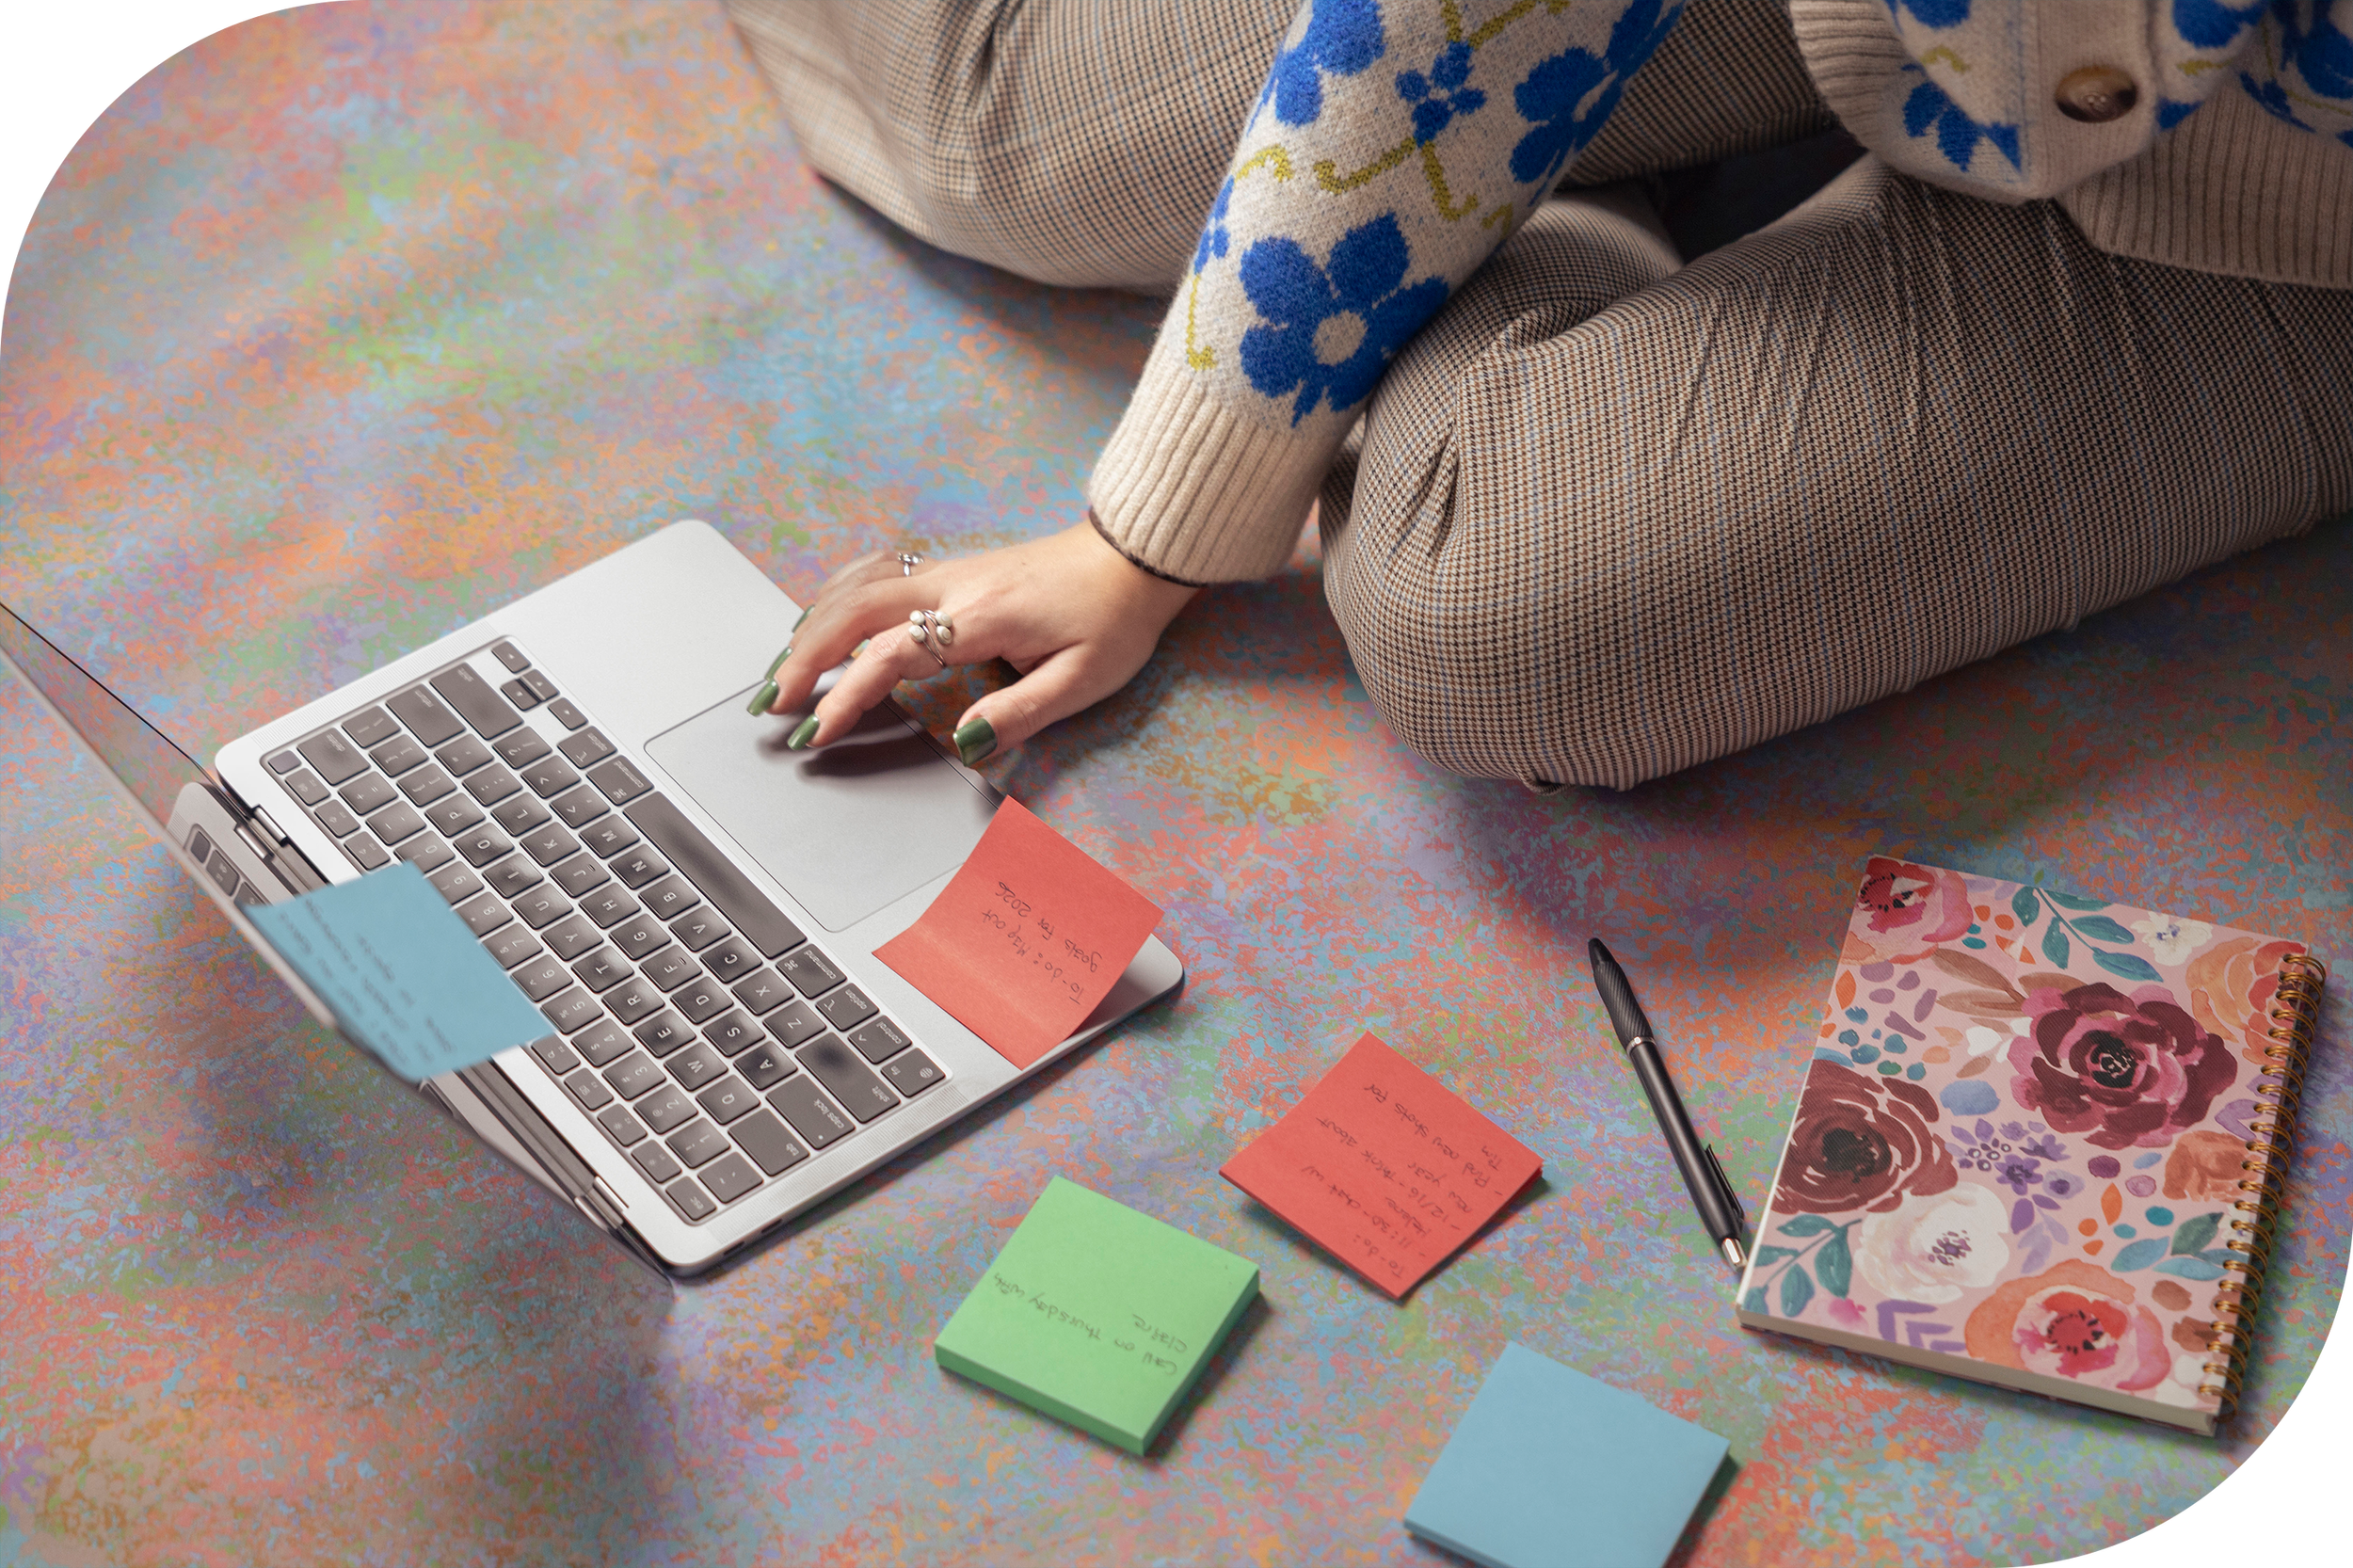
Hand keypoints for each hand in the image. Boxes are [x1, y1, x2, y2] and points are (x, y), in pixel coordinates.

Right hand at [756, 520, 1198, 763]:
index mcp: (982, 615)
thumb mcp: (1082, 679)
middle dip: (803, 659)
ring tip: (781, 670)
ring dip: (810, 626)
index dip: (847, 695)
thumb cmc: (1113, 619)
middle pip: (852, 611)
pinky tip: (817, 617)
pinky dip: (835, 595)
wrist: (1132, 556)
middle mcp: (953, 583)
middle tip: (771, 704)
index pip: (892, 654)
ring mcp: (947, 569)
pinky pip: (874, 572)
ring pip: (855, 586)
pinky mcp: (950, 567)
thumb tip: (966, 741)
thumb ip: (1020, 712)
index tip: (816, 731)